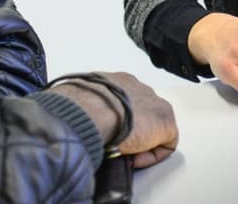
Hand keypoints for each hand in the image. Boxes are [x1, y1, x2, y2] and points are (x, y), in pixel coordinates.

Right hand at [47, 71, 177, 169]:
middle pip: (141, 112)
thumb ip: (80, 105)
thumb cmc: (76, 105)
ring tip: (124, 150)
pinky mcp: (165, 121)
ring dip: (141, 139)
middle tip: (117, 144)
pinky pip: (165, 142)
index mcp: (115, 80)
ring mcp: (153, 102)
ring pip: (154, 126)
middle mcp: (137, 86)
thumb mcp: (75, 101)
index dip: (116, 121)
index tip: (106, 132)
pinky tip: (134, 157)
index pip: (123, 101)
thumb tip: (71, 116)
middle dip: (132, 129)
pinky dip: (151, 153)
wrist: (90, 111)